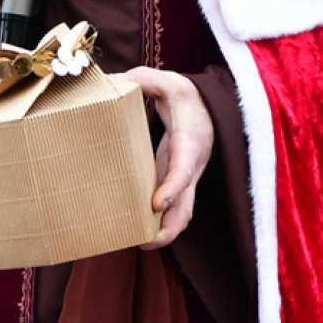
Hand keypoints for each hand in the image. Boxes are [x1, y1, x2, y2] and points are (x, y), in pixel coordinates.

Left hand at [120, 66, 213, 247]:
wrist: (208, 106)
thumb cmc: (186, 96)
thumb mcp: (168, 81)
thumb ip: (144, 79)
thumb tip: (114, 81)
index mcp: (190, 140)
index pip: (185, 168)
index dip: (173, 188)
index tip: (156, 203)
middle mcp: (192, 165)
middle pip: (188, 204)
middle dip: (170, 226)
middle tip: (146, 241)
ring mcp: (187, 177)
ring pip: (183, 212)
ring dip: (165, 231)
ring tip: (140, 243)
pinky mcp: (178, 182)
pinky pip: (174, 207)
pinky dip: (161, 222)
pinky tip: (139, 230)